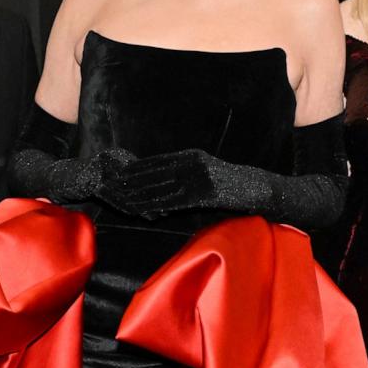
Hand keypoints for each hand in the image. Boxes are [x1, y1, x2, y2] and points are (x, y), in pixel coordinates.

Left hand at [98, 149, 218, 218]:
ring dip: (140, 196)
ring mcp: (199, 177)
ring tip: (121, 202)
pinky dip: (159, 206)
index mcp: (190, 156)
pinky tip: (146, 212)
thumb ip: (185, 176)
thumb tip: (161, 190)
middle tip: (110, 189)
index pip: (155, 162)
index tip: (115, 176)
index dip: (134, 170)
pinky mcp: (205, 192)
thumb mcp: (206, 173)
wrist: (258, 189)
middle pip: (154, 173)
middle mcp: (192, 163)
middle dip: (130, 183)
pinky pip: (177, 201)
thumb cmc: (230, 185)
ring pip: (162, 187)